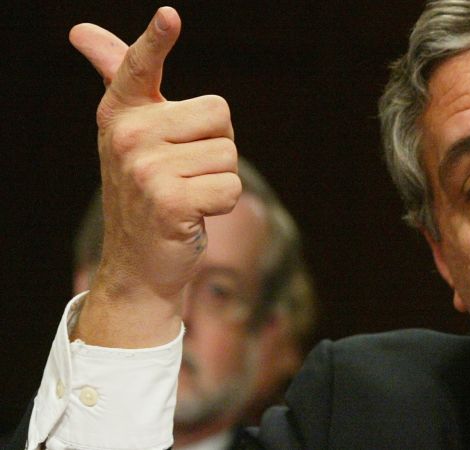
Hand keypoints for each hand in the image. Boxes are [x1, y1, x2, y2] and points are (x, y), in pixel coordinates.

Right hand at [69, 7, 239, 346]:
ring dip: (219, 179)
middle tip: (184, 173)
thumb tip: (82, 31)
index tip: (169, 16)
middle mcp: (127, 135)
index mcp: (122, 113)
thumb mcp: (132, 133)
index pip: (138, 67)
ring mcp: (145, 169)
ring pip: (228, 155)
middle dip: (216, 146)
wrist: (139, 261)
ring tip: (187, 195)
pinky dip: (222, 205)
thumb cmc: (146, 189)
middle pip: (220, 115)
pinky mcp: (169, 201)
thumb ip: (120, 79)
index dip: (155, 42)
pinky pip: (231, 188)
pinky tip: (192, 216)